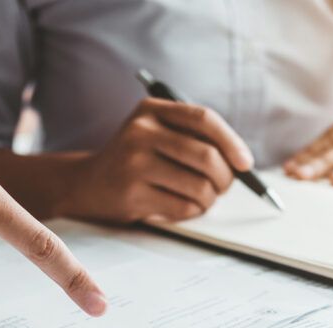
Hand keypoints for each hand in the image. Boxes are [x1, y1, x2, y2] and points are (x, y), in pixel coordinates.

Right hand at [61, 98, 252, 222]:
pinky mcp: (132, 194)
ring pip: (199, 186)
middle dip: (225, 178)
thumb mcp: (156, 134)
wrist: (87, 184)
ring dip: (210, 199)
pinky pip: (183, 207)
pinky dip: (192, 211)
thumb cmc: (135, 160)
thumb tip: (241, 162)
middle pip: (206, 156)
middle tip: (224, 188)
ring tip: (202, 199)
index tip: (245, 163)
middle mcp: (141, 131)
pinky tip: (182, 207)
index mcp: (151, 110)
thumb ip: (193, 137)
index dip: (231, 142)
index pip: (203, 119)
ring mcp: (134, 163)